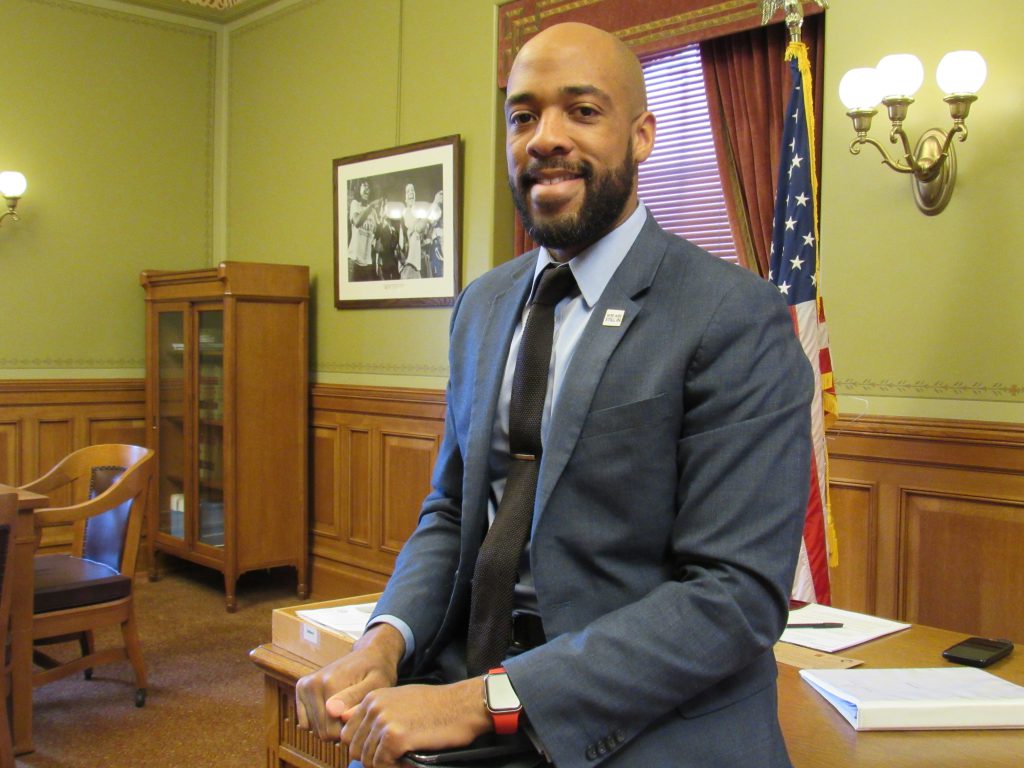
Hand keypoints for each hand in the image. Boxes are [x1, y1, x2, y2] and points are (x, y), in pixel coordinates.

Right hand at [294, 623, 404, 740]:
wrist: (369, 654)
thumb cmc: (377, 671)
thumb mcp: (376, 684)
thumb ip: (356, 697)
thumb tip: (334, 712)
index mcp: (329, 683)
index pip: (332, 731)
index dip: (349, 730)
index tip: (360, 718)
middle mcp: (312, 684)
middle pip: (322, 732)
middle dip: (340, 729)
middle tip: (354, 714)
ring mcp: (304, 686)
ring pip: (314, 729)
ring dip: (331, 726)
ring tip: (346, 710)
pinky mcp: (301, 688)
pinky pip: (305, 723)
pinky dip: (320, 722)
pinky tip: (334, 710)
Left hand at [338, 678, 491, 767]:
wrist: (462, 706)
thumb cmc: (436, 705)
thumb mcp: (400, 700)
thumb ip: (376, 712)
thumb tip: (350, 724)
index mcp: (373, 698)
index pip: (348, 733)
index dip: (362, 747)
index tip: (379, 752)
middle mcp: (374, 707)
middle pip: (354, 748)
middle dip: (371, 758)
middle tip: (392, 758)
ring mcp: (383, 721)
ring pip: (367, 758)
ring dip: (384, 764)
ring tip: (402, 759)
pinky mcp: (395, 737)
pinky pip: (382, 764)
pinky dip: (394, 767)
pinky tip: (408, 761)